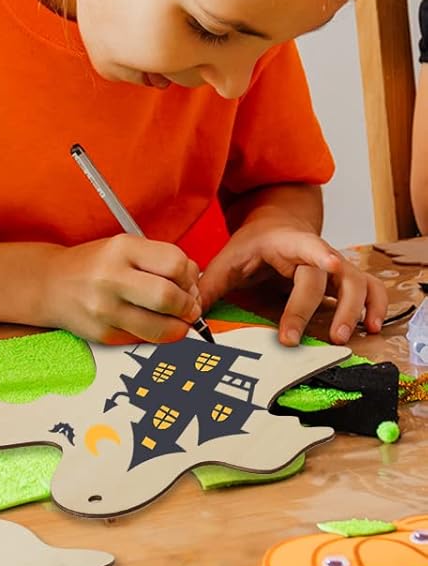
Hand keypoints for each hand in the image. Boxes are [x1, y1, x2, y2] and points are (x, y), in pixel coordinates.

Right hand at [44, 235, 201, 344]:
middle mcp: (110, 277)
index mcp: (121, 249)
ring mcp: (104, 309)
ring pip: (161, 328)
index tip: (187, 283)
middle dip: (188, 306)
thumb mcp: (124, 248)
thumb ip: (160, 261)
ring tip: (175, 320)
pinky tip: (149, 324)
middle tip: (188, 308)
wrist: (49, 284)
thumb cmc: (94, 265)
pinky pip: (144, 341)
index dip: (189, 276)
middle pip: (169, 297)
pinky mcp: (102, 334)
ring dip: (178, 327)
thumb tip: (196, 285)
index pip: (175, 263)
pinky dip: (155, 335)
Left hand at [199, 218, 386, 345]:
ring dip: (352, 310)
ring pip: (356, 282)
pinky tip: (372, 328)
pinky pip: (373, 290)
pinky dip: (377, 306)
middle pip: (322, 276)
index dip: (319, 254)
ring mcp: (336, 265)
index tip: (330, 264)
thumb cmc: (251, 247)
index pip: (305, 245)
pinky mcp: (346, 280)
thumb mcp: (226, 261)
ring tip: (341, 337)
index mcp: (285, 243)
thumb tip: (188, 316)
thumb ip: (208, 286)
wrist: (275, 227)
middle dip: (307, 308)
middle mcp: (317, 252)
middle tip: (292, 338)